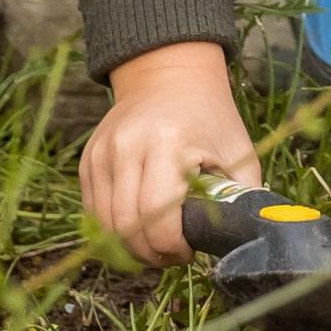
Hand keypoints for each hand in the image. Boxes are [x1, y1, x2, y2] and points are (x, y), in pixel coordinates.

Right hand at [80, 41, 261, 265]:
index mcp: (167, 142)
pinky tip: (138, 229)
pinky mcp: (88, 160)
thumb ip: (241, 196)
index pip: (154, 215)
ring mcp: (101, 153)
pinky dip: (113, 230)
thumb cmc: (210, 116)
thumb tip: (242, 237)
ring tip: (156, 246)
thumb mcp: (236, 151)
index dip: (170, 246)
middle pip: (124, 226)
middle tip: (173, 256)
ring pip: (104, 225)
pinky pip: (93, 212)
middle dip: (150, 254)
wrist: (170, 74)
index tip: (189, 251)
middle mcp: (126, 146)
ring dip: (129, 247)